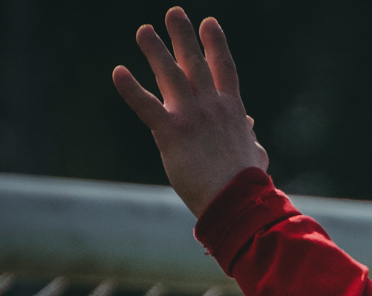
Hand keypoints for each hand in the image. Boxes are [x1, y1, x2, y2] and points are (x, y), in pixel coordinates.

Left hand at [112, 9, 268, 217]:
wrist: (237, 201)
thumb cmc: (246, 183)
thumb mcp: (253, 155)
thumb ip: (249, 137)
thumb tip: (249, 127)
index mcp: (232, 111)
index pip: (224, 69)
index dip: (216, 44)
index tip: (208, 22)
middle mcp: (212, 107)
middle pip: (195, 63)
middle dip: (183, 36)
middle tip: (173, 12)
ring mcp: (192, 116)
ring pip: (171, 75)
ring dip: (155, 50)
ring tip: (144, 30)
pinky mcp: (172, 132)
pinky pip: (147, 106)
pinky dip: (131, 88)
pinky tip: (118, 71)